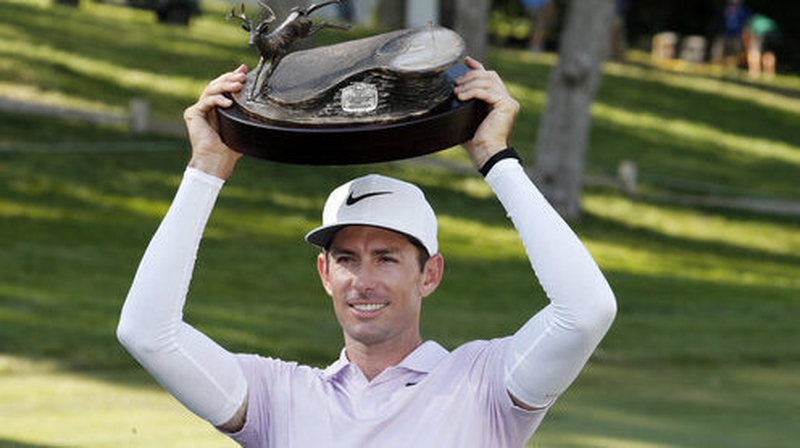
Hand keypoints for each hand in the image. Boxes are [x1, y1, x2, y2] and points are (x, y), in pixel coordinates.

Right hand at [184, 65, 247, 179]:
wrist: (217, 161)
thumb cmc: (231, 149)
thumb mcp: (242, 127)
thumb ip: (247, 113)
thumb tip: (264, 107)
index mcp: (217, 109)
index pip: (223, 87)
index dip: (232, 76)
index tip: (244, 69)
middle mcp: (206, 107)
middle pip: (216, 84)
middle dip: (230, 78)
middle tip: (242, 76)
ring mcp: (198, 110)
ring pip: (211, 89)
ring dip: (225, 85)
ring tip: (238, 86)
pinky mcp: (192, 114)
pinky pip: (206, 101)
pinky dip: (218, 100)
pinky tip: (228, 103)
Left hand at [454, 57, 519, 169]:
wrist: (485, 153)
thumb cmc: (475, 141)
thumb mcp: (466, 118)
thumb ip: (465, 105)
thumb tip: (451, 96)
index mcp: (499, 102)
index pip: (489, 78)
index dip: (477, 67)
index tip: (466, 61)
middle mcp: (507, 100)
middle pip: (489, 76)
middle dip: (471, 76)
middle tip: (456, 83)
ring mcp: (509, 102)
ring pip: (488, 81)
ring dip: (469, 84)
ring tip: (456, 91)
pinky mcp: (507, 105)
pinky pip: (487, 91)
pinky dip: (472, 92)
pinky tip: (461, 96)